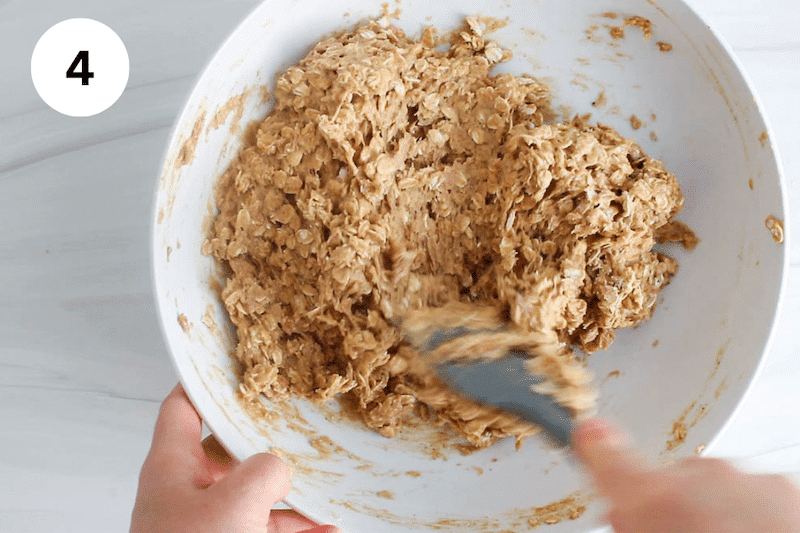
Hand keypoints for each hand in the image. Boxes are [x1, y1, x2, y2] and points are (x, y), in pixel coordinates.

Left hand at [131, 384, 340, 532]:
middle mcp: (185, 491)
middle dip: (268, 442)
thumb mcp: (236, 503)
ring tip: (329, 487)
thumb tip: (279, 470)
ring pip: (252, 494)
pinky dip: (294, 527)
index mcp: (172, 467)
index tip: (237, 361)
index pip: (182, 406)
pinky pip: (263, 529)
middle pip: (229, 450)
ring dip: (290, 493)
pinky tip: (328, 529)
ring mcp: (204, 524)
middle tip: (300, 424)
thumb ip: (265, 470)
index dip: (205, 379)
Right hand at [573, 419, 799, 532]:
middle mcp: (700, 479)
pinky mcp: (784, 487)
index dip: (593, 445)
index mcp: (656, 502)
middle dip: (665, 509)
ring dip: (712, 512)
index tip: (587, 438)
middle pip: (664, 481)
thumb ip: (629, 524)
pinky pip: (754, 493)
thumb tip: (621, 515)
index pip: (603, 449)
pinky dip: (751, 514)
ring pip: (712, 486)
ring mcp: (748, 481)